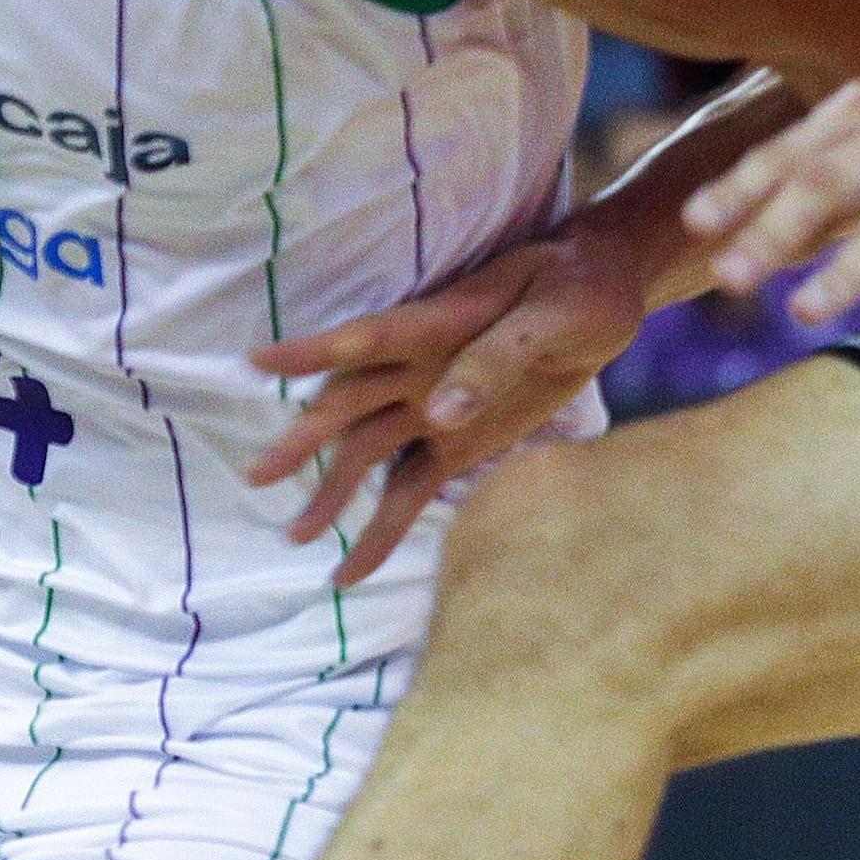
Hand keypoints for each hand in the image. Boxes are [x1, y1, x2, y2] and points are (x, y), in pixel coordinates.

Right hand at [245, 218, 651, 585]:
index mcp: (438, 325)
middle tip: (258, 475)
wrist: (603, 299)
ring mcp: (434, 407)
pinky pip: (411, 489)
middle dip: (305, 439)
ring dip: (333, 492)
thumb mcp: (551, 316)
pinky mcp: (458, 444)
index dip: (312, 351)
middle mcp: (420, 368)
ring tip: (297, 536)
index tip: (256, 363)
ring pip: (368, 453)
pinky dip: (384, 527)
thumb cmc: (576, 289)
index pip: (366, 338)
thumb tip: (438, 412)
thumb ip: (497, 360)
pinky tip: (353, 569)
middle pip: (349, 404)